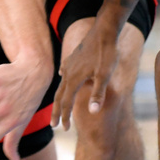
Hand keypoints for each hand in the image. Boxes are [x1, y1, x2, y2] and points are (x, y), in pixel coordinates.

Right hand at [51, 17, 119, 131]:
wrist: (104, 30)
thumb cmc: (107, 52)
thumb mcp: (105, 74)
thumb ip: (98, 93)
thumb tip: (92, 112)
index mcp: (74, 79)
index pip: (66, 103)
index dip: (65, 116)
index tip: (64, 129)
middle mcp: (68, 72)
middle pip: (60, 95)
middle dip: (57, 111)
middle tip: (53, 125)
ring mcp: (70, 63)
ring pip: (61, 83)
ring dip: (60, 96)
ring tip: (58, 104)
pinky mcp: (74, 56)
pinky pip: (65, 70)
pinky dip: (63, 77)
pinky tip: (63, 76)